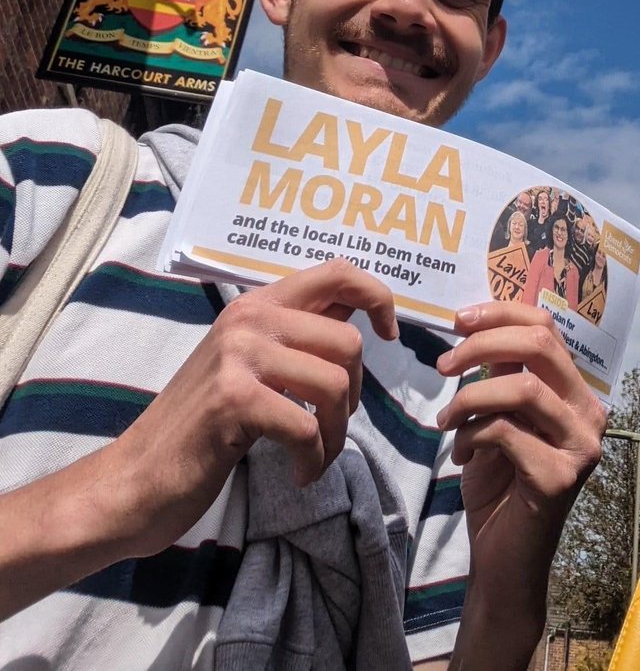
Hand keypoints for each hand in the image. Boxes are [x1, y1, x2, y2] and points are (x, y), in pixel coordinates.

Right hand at [99, 258, 396, 558]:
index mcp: (257, 304)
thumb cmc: (203, 424)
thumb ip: (300, 333)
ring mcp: (239, 356)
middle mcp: (248, 319)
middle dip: (354, 394)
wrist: (137, 478)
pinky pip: (308, 427)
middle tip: (330, 426)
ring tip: (316, 455)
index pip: (337, 272)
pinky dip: (315, 460)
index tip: (390, 334)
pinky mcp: (234, 399)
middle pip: (348, 342)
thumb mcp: (251, 363)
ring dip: (337, 433)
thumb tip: (360, 305)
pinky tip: (300, 474)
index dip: (379, 296)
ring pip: (335, 385)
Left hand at [434, 302, 605, 665]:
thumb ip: (499, 378)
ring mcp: (581, 445)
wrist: (505, 558)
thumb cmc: (499, 485)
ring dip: (469, 399)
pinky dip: (470, 435)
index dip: (501, 314)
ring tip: (445, 421)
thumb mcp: (498, 418)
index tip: (458, 320)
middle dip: (483, 344)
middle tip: (444, 362)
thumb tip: (474, 330)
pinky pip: (505, 432)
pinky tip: (459, 453)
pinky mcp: (561, 476)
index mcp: (576, 392)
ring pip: (521, 388)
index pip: (547, 328)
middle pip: (540, 345)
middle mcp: (589, 413)